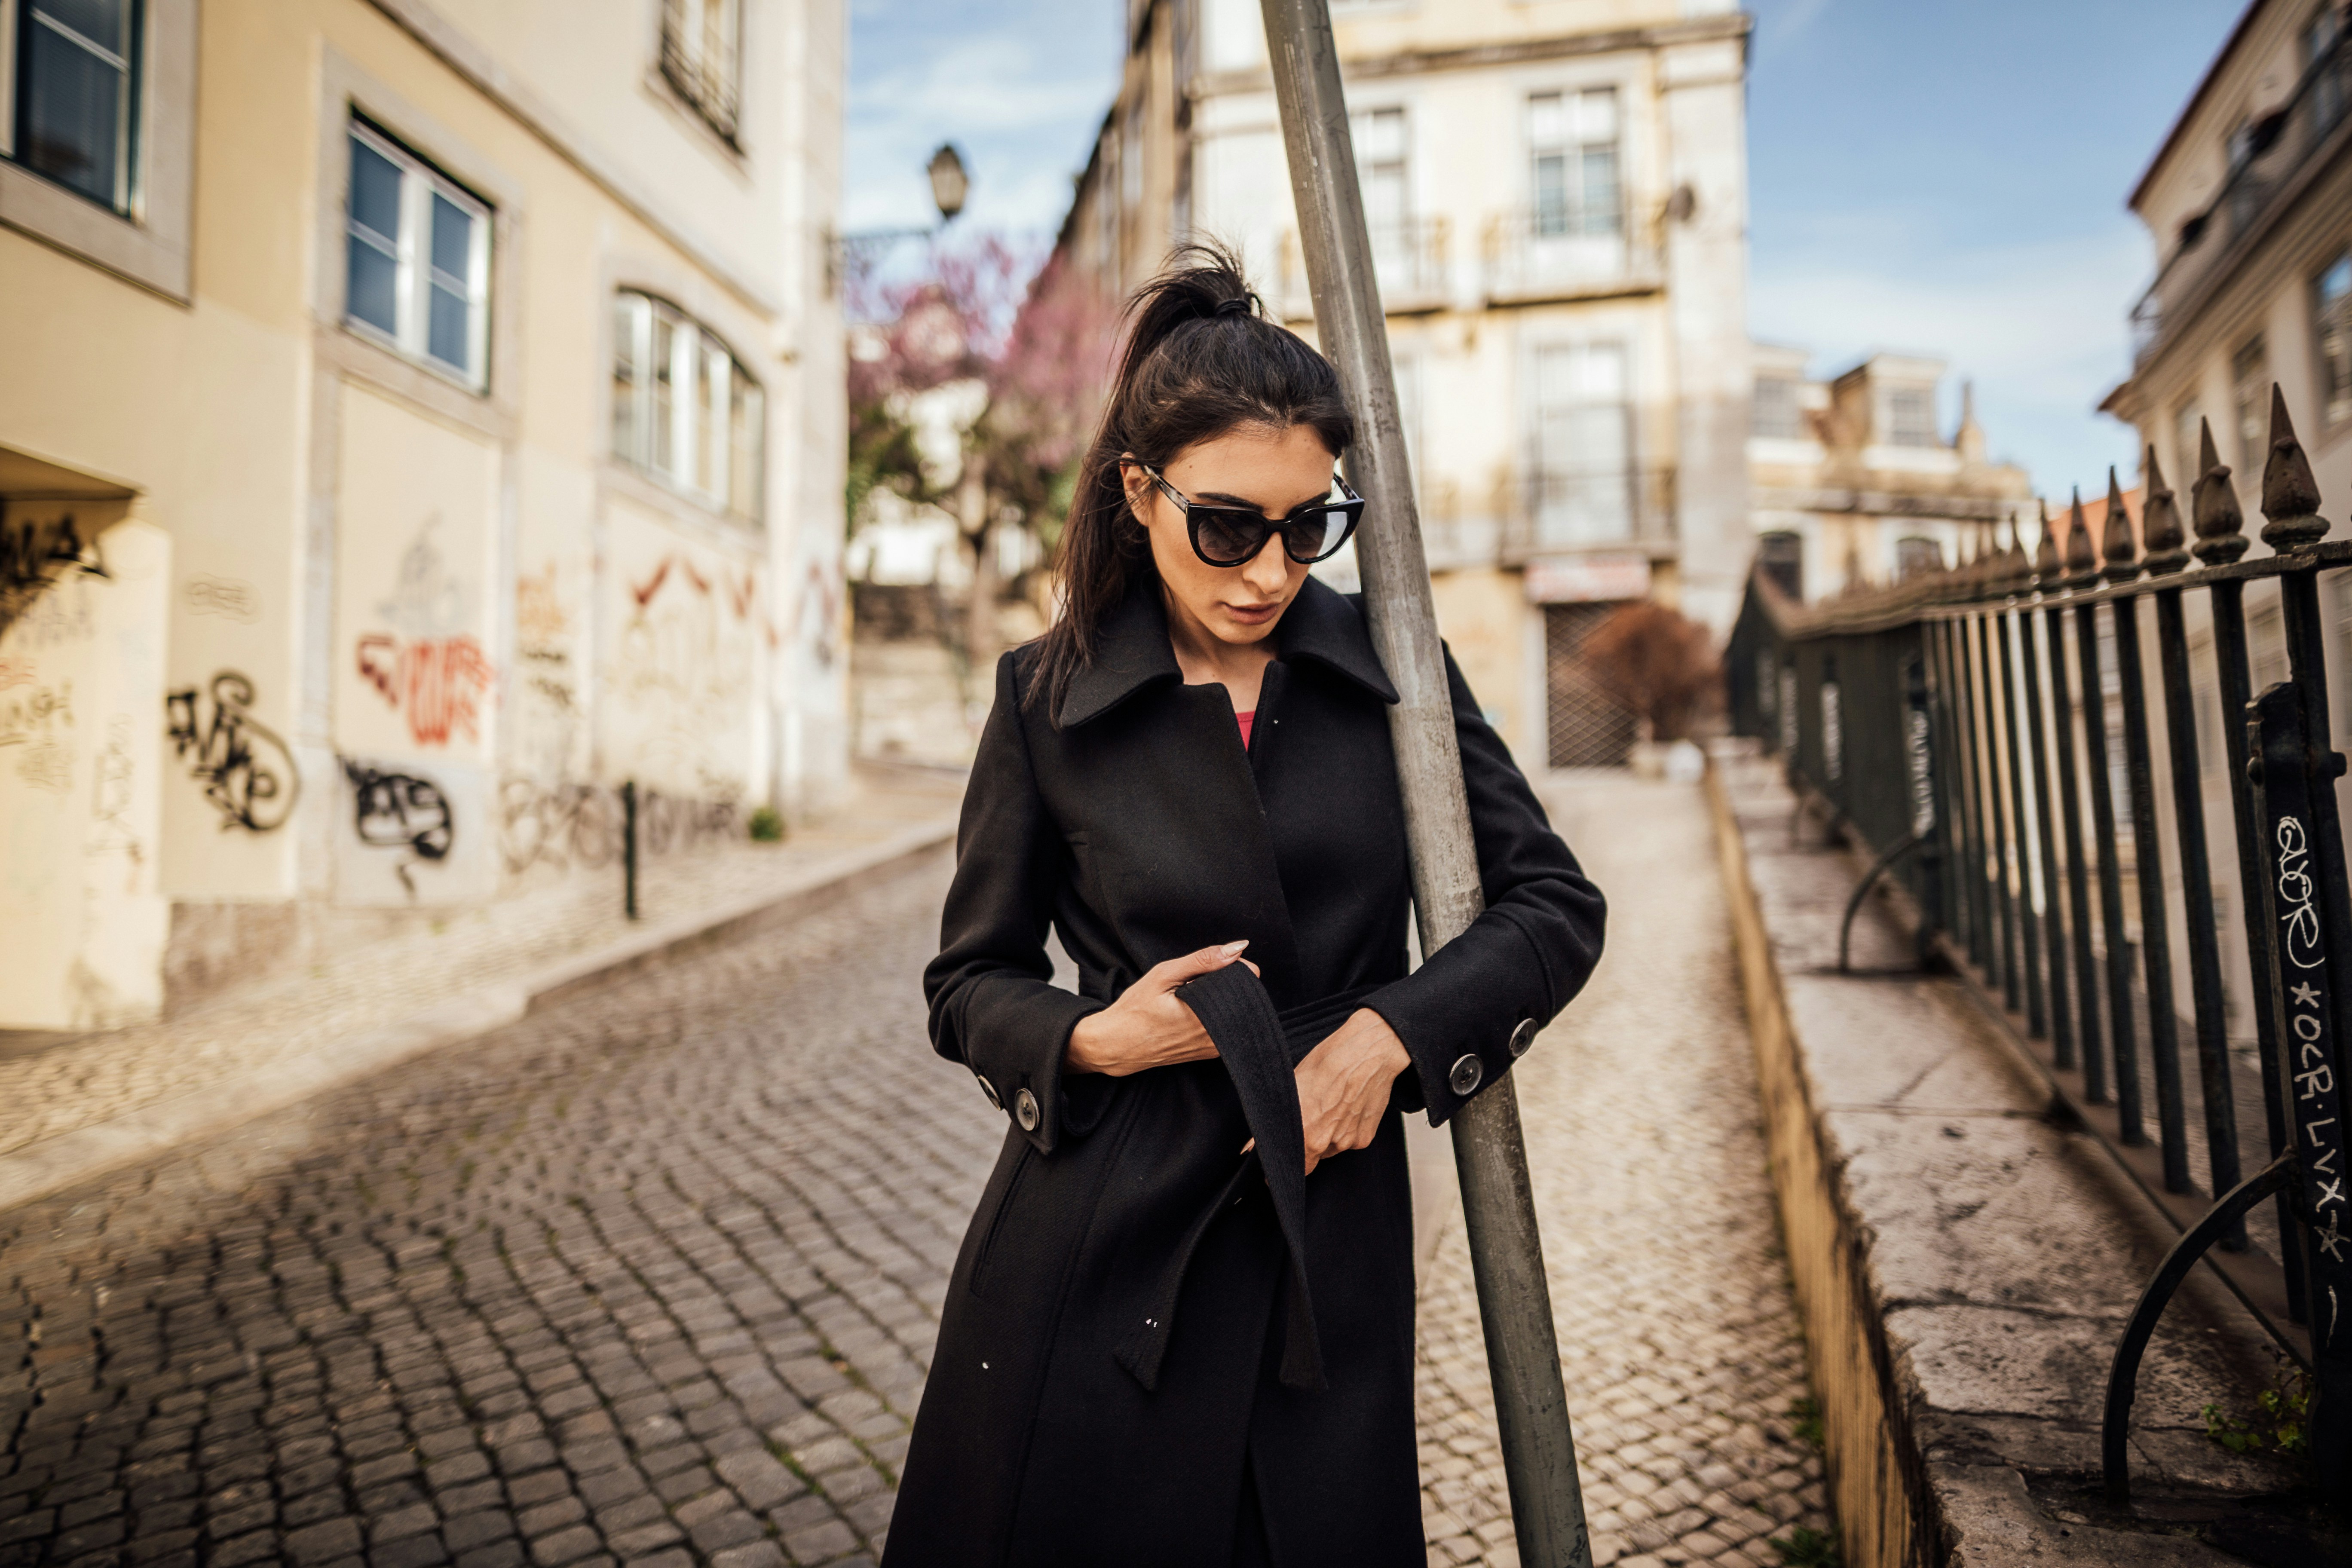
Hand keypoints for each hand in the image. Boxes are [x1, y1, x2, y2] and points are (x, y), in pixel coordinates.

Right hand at [1066, 941, 1258, 1075]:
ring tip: (1191, 997)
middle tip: (1195, 982)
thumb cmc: (1135, 1009)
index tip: (1208, 967)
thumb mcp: (1164, 975)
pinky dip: (1215, 1013)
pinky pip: (1226, 1026)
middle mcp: (1217, 1035)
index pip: (1247, 982)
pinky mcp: (1210, 1053)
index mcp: (1208, 1016)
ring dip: (1220, 999)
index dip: (1231, 967)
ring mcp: (1215, 1047)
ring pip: (1236, 1012)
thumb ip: (1203, 960)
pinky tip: (1193, 1011)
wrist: (1117, 1045)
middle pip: (1244, 997)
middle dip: (1226, 983)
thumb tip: (1238, 948)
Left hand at [1292, 1009, 1411, 1174]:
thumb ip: (1276, 1119)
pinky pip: (1348, 1142)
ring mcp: (1347, 1142)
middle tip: (1307, 1122)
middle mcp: (1325, 1142)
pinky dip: (1344, 1131)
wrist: (1370, 1052)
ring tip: (1330, 1107)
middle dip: (1303, 1148)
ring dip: (1325, 1138)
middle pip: (1308, 1160)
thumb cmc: (1330, 1061)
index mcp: (1304, 1131)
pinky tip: (1346, 1107)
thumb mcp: (1294, 1085)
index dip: (1282, 1163)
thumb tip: (1252, 1144)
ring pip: (1329, 1150)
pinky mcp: (1365, 1138)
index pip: (1289, 1165)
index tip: (1277, 1161)